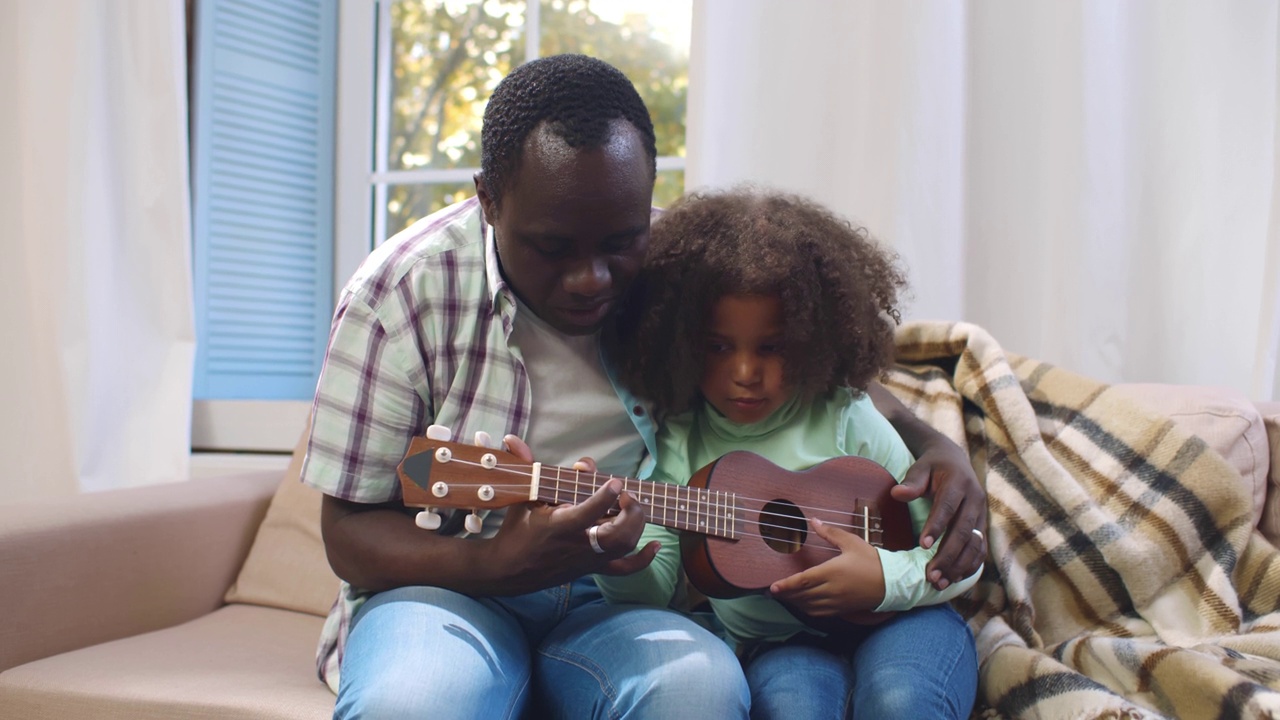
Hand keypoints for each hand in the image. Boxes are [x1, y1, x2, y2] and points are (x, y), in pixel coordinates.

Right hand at [481, 437, 658, 592]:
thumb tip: (511, 438)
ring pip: (624, 547)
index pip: (586, 513)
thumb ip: (524, 466)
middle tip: (627, 494)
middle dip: (630, 513)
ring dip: (637, 524)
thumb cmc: (516, 530)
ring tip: (634, 504)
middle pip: (616, 536)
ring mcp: (588, 558)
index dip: (604, 497)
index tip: (616, 481)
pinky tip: (656, 545)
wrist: (509, 570)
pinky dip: (643, 559)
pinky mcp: (593, 568)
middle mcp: (577, 544)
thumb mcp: (520, 497)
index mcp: (559, 525)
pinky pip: (624, 569)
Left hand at [767, 518, 884, 616]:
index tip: (773, 587)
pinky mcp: (842, 609)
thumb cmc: (872, 560)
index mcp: (832, 572)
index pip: (803, 581)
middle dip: (786, 594)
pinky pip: (819, 612)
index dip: (786, 585)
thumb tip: (814, 521)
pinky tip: (803, 604)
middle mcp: (832, 589)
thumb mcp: (851, 542)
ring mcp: (837, 602)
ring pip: (809, 606)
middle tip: (773, 592)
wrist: (892, 582)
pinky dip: (807, 609)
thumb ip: (830, 533)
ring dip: (795, 602)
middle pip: (802, 595)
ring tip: (785, 596)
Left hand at [890, 438, 986, 589]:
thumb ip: (912, 482)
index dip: (937, 526)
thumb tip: (897, 493)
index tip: (923, 545)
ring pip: (975, 544)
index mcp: (959, 483)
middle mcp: (975, 499)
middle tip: (931, 575)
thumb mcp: (920, 467)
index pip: (947, 507)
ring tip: (940, 583)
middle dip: (948, 555)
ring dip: (959, 565)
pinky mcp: (982, 525)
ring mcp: (981, 513)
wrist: (954, 460)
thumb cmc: (932, 466)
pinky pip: (981, 548)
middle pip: (963, 531)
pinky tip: (955, 578)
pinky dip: (970, 565)